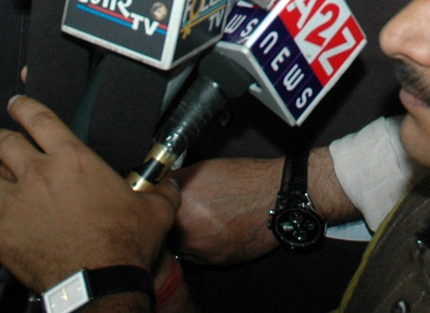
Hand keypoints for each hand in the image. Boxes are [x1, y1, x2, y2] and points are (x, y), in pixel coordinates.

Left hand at [0, 95, 178, 291]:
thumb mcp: (155, 209)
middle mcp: (38, 175)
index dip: (23, 105)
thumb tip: (169, 183)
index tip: (16, 103)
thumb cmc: (123, 246)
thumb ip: (161, 189)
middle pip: (2, 142)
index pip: (38, 117)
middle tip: (0, 141)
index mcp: (73, 160)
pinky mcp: (1, 235)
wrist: (100, 283)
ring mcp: (15, 205)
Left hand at [170, 148, 359, 264]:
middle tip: (181, 209)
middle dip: (167, 220)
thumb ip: (176, 180)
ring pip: (179, 245)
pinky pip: (198, 255)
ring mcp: (201, 249)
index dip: (155, 201)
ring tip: (200, 220)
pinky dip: (202, 244)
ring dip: (184, 235)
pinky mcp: (216, 261)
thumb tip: (162, 183)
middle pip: (161, 230)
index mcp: (179, 205)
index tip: (158, 199)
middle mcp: (186, 230)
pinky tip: (214, 229)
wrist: (277, 197)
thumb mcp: (203, 168)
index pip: (152, 205)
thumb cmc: (246, 179)